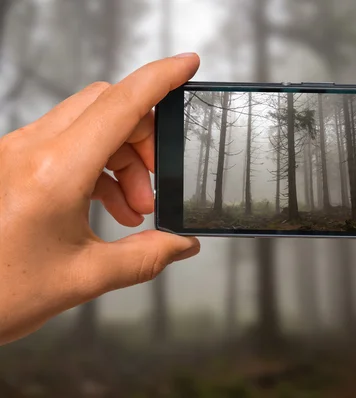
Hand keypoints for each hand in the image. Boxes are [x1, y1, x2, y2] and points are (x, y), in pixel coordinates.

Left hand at [0, 53, 201, 344]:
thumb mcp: (84, 279)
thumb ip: (144, 258)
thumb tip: (181, 245)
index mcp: (54, 172)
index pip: (120, 104)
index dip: (160, 79)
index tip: (187, 65)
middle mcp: (31, 150)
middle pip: (107, 107)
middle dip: (144, 137)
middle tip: (158, 181)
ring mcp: (17, 152)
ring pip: (88, 124)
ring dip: (122, 157)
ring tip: (134, 207)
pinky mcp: (12, 162)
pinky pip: (67, 144)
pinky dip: (98, 166)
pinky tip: (107, 206)